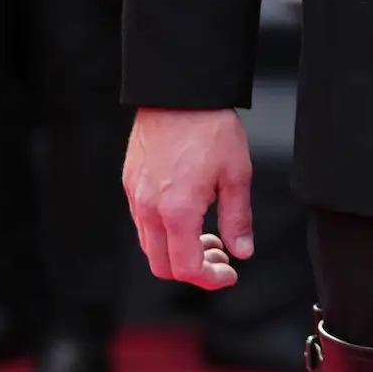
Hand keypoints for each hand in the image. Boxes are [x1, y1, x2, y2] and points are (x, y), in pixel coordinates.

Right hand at [124, 107, 253, 287]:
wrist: (179, 92)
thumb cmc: (209, 127)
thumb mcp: (237, 176)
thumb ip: (238, 220)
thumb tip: (242, 251)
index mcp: (177, 211)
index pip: (187, 268)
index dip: (210, 279)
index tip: (229, 274)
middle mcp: (149, 208)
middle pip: (161, 266)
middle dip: (192, 271)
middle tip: (219, 257)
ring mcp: (136, 196)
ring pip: (150, 246)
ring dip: (177, 252)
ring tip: (206, 235)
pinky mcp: (131, 183)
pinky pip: (142, 222)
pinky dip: (164, 232)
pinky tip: (187, 215)